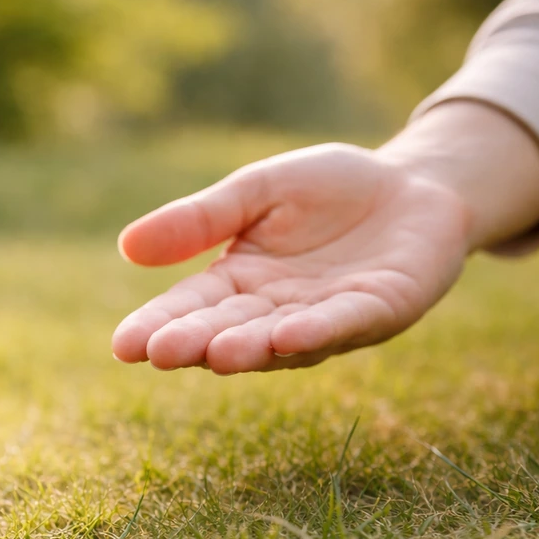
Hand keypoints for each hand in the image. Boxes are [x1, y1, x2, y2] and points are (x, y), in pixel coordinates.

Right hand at [112, 143, 469, 373]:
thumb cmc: (330, 190)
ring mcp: (325, 318)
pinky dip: (316, 332)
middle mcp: (276, 311)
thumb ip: (200, 220)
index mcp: (240, 282)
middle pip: (226, 330)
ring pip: (279, 339)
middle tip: (158, 353)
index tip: (123, 345)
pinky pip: (342, 323)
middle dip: (194, 343)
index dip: (157, 327)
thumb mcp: (256, 191)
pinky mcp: (378, 311)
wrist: (415, 184)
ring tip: (214, 353)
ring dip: (248, 349)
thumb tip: (125, 246)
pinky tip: (288, 335)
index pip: (189, 308)